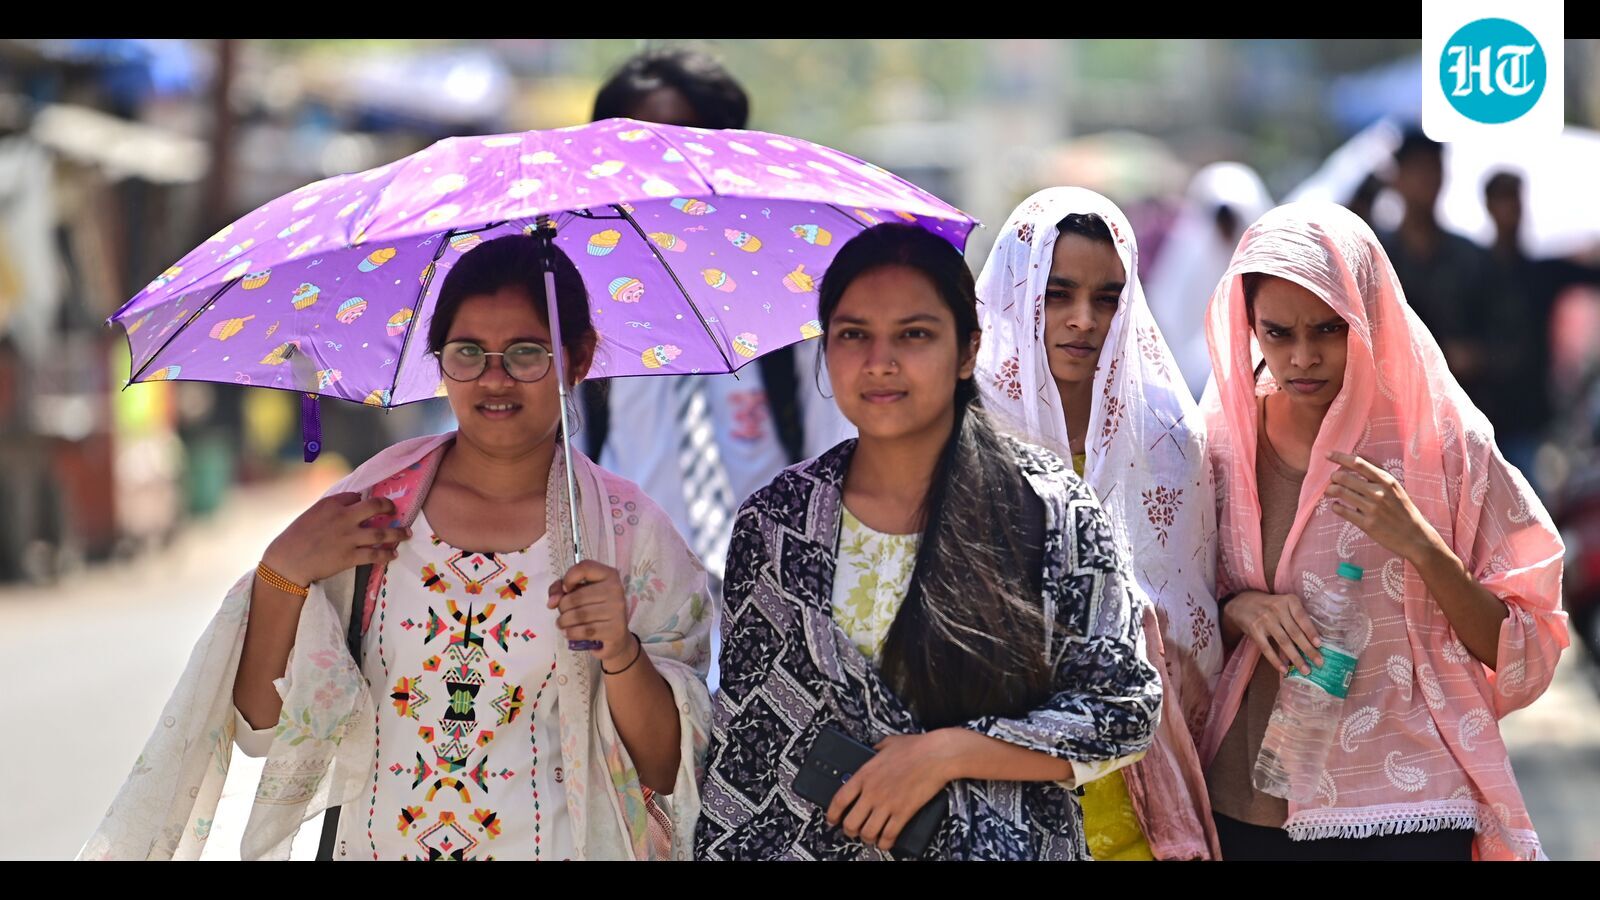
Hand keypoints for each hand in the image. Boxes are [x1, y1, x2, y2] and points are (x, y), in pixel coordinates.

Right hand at [261, 493, 407, 586]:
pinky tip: (393, 554)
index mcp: (331, 504)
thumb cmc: (296, 537)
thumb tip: (351, 503)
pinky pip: (374, 555)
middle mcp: (343, 517)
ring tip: (406, 534)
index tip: (372, 504)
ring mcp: (348, 537)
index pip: (356, 496)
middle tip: (396, 511)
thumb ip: (331, 508)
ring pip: (381, 533)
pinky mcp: (349, 556)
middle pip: (375, 507)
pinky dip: (386, 554)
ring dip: (397, 533)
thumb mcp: (312, 514)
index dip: (364, 500)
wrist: (287, 561)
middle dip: (389, 507)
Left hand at [548, 560, 632, 665]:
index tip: (565, 590)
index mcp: (608, 575)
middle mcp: (615, 589)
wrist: (616, 634)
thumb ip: (561, 589)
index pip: (584, 568)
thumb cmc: (595, 608)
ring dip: (563, 621)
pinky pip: (585, 631)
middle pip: (576, 596)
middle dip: (562, 607)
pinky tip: (568, 632)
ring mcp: (617, 610)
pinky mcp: (615, 629)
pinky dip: (571, 633)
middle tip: (562, 613)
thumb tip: (552, 602)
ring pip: (579, 615)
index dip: (568, 578)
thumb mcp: (580, 592)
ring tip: (562, 623)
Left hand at [825, 732, 953, 852]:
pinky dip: (885, 842)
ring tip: (869, 837)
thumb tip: (873, 750)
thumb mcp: (888, 743)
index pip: (839, 800)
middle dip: (849, 831)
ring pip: (867, 832)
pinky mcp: (903, 813)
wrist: (936, 755)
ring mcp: (887, 804)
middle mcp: (872, 792)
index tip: (832, 820)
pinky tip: (885, 842)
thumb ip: (876, 749)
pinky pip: (889, 835)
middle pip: (850, 822)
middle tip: (852, 831)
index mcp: (864, 774)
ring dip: (867, 838)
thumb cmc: (915, 747)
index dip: (832, 814)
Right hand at [1222, 590, 1323, 675]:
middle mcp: (1277, 608)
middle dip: (1308, 649)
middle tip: (1319, 662)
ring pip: (1283, 642)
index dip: (1311, 631)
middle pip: (1295, 632)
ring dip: (1296, 658)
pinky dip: (1276, 660)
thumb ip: (1296, 617)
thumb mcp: (1284, 604)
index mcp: (1288, 600)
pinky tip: (1284, 670)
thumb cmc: (1270, 606)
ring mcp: (1265, 619)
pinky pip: (1267, 648)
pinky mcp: (1254, 629)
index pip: (1302, 617)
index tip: (1319, 644)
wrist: (1241, 602)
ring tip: (1306, 670)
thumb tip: (1314, 641)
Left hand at [1326, 451, 1441, 563]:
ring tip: (1330, 491)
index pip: (1358, 463)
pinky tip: (1337, 506)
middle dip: (1333, 477)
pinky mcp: (1366, 524)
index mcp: (1386, 480)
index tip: (1327, 455)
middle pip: (1344, 477)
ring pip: (1340, 492)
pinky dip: (1335, 506)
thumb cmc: (1403, 509)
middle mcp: (1379, 492)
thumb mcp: (1395, 487)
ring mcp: (1372, 508)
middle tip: (1332, 480)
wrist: (1415, 536)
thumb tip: (1358, 456)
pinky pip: (1342, 511)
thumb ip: (1377, 472)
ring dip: (1330, 490)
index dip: (1339, 457)